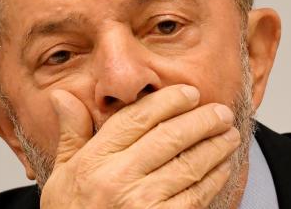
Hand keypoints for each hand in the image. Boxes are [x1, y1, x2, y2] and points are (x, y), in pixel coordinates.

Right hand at [40, 85, 239, 208]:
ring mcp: (143, 204)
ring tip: (229, 134)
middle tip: (220, 111)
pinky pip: (196, 196)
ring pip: (189, 165)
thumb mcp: (62, 172)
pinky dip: (215, 178)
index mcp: (95, 160)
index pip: (137, 119)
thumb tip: (62, 96)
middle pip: (170, 137)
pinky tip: (223, 166)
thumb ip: (71, 133)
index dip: (168, 101)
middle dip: (201, 120)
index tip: (189, 93)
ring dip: (215, 146)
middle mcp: (119, 179)